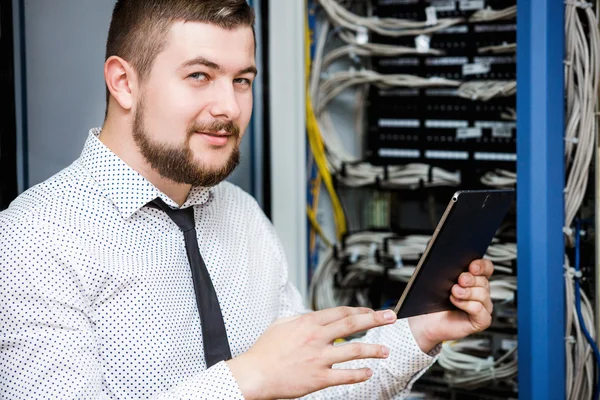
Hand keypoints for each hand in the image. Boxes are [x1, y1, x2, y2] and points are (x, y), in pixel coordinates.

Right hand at [226, 306, 397, 399]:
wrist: (255, 374)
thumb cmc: (265, 351)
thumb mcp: (281, 325)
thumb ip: (300, 319)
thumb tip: (313, 316)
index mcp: (309, 323)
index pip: (341, 312)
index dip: (360, 311)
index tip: (372, 311)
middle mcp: (317, 337)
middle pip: (353, 324)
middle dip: (375, 319)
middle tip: (391, 317)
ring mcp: (319, 358)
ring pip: (354, 350)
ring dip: (373, 350)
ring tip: (386, 351)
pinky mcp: (319, 378)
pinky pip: (345, 375)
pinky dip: (359, 374)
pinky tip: (369, 372)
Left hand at [408, 259, 493, 352]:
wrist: (424, 320)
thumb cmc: (431, 300)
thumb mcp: (435, 276)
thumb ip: (441, 261)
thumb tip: (440, 246)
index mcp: (474, 279)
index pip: (486, 268)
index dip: (481, 266)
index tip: (471, 266)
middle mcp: (480, 292)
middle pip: (484, 281)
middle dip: (470, 279)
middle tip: (459, 280)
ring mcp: (483, 307)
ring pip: (483, 294)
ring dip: (467, 292)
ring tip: (453, 292)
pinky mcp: (481, 321)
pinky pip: (480, 310)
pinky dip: (467, 304)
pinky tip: (455, 302)